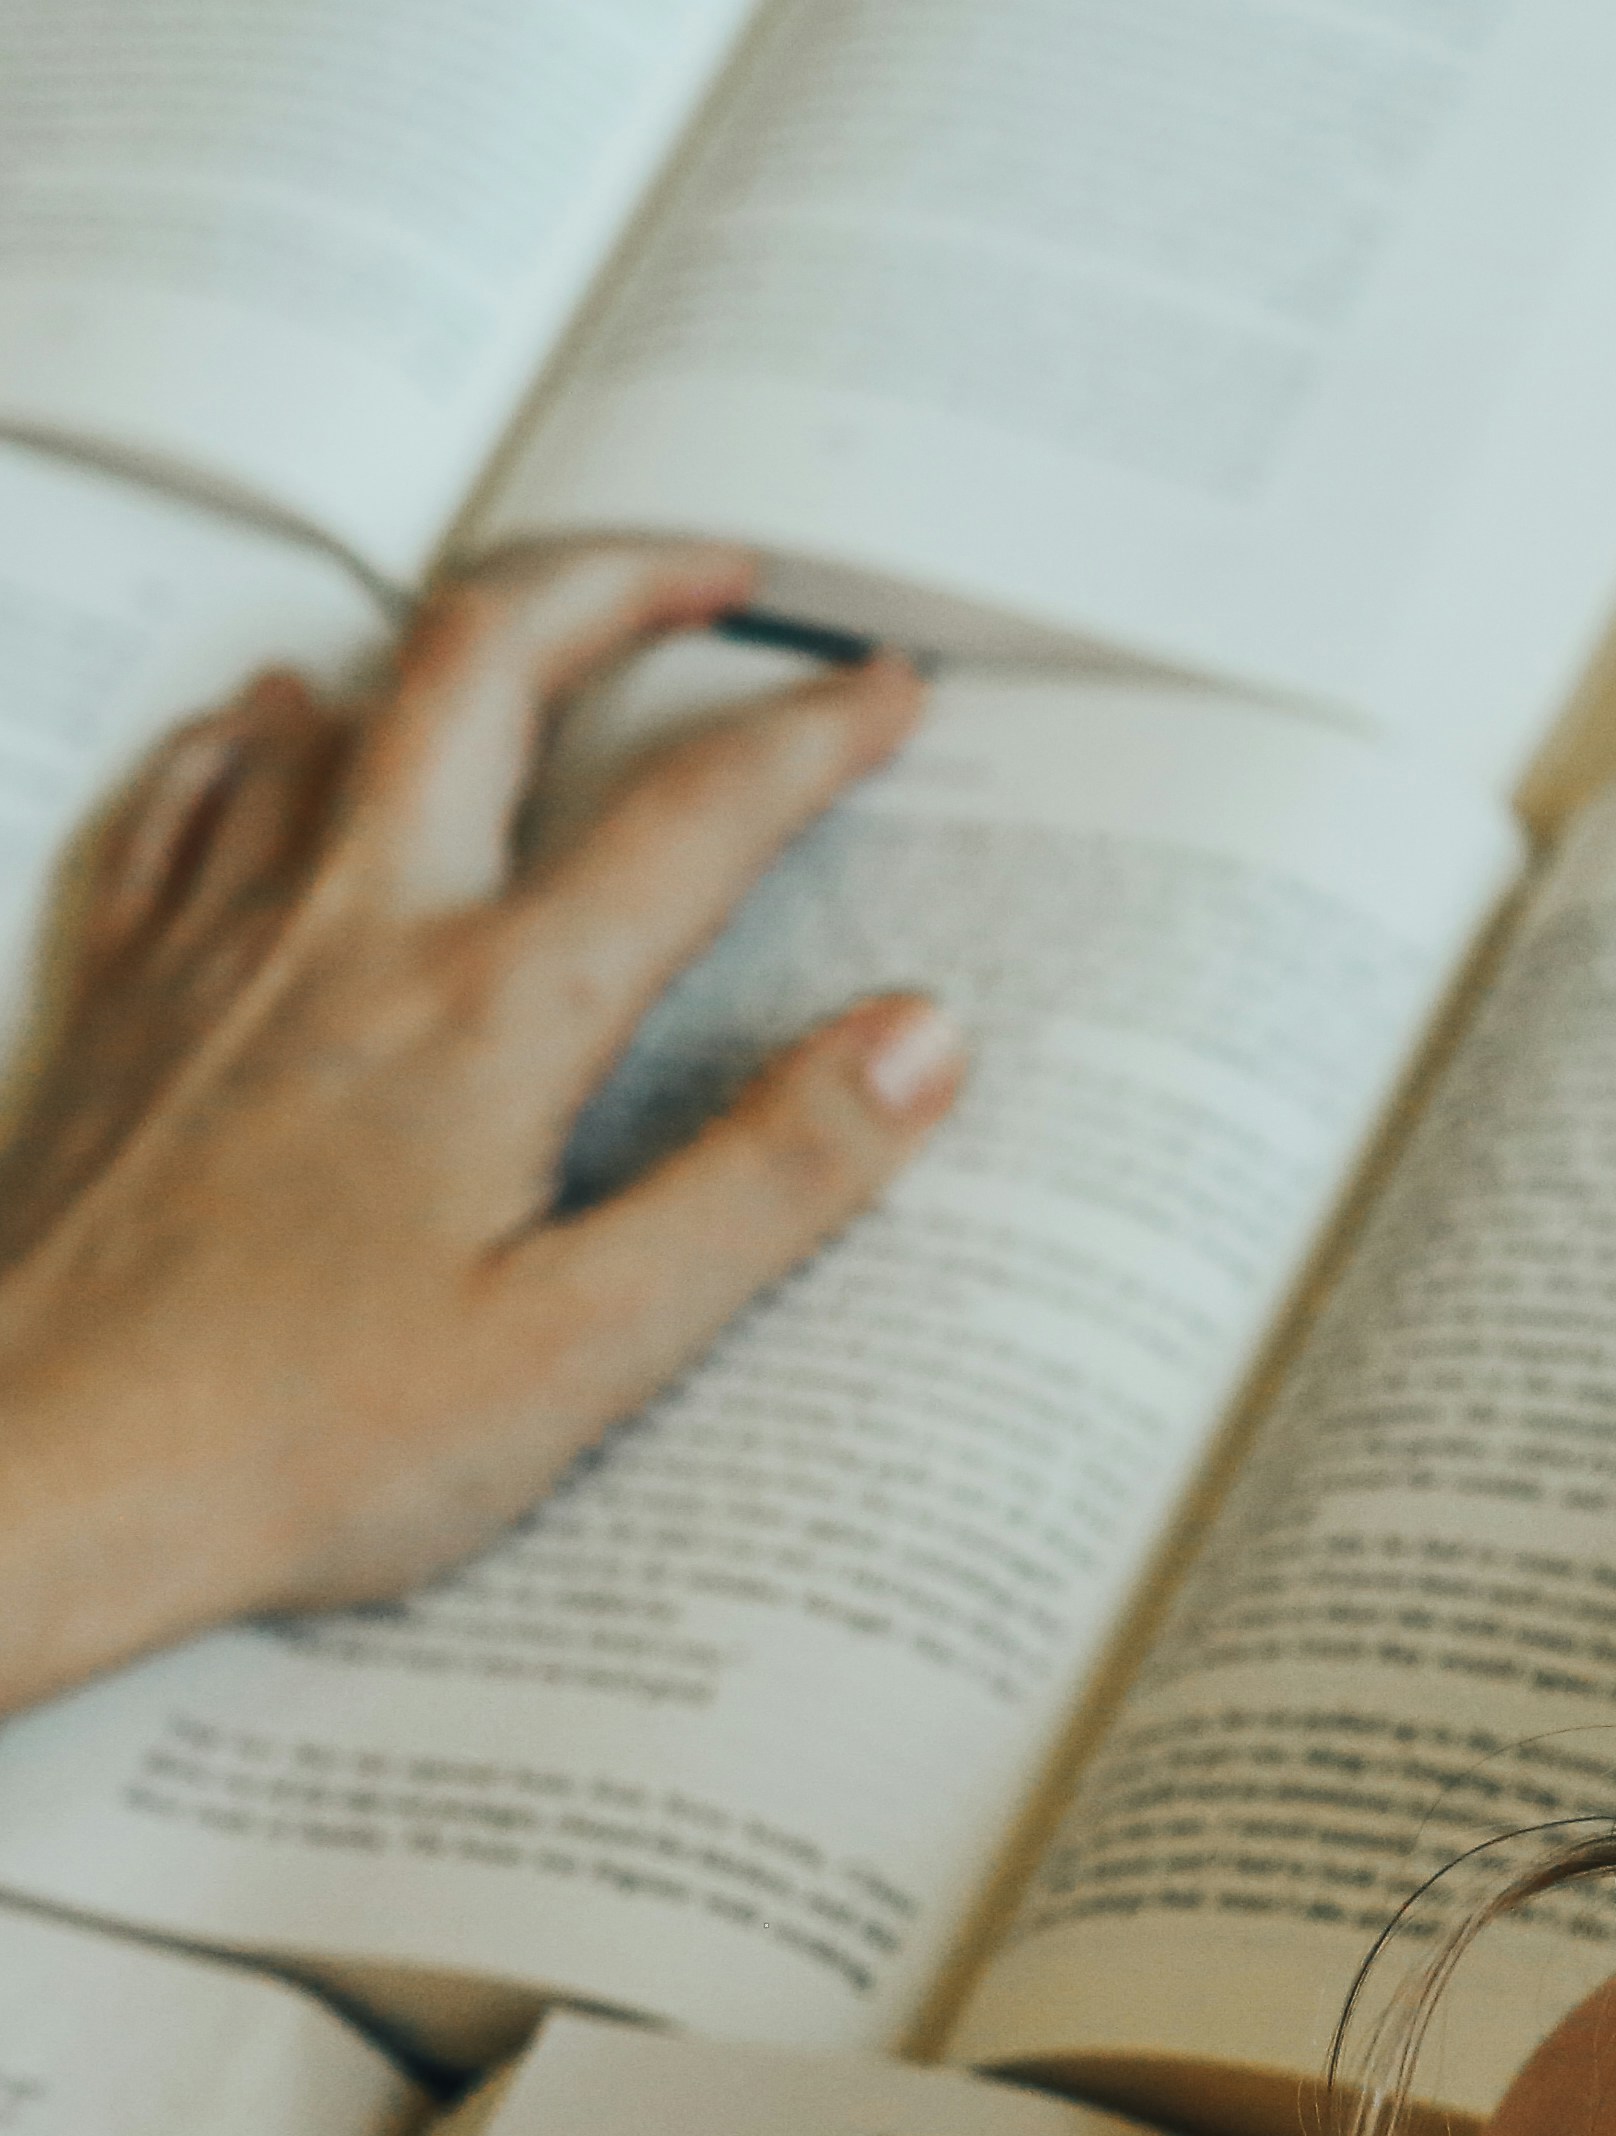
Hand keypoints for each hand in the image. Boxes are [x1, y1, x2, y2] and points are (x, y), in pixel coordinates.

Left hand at [0, 541, 961, 1715]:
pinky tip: (280, 717)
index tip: (887, 690)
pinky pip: (188, 793)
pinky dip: (260, 727)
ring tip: (540, 626)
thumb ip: (772, 1177)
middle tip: (715, 573)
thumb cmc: (307, 1443)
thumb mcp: (591, 1348)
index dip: (811, 733)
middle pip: (489, 662)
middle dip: (619, 583)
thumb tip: (923, 1038)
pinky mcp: (125, 997)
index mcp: (494, 1017)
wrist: (32, 1479)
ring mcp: (220, 948)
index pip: (695, 816)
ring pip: (339, 700)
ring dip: (457, 634)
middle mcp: (354, 933)